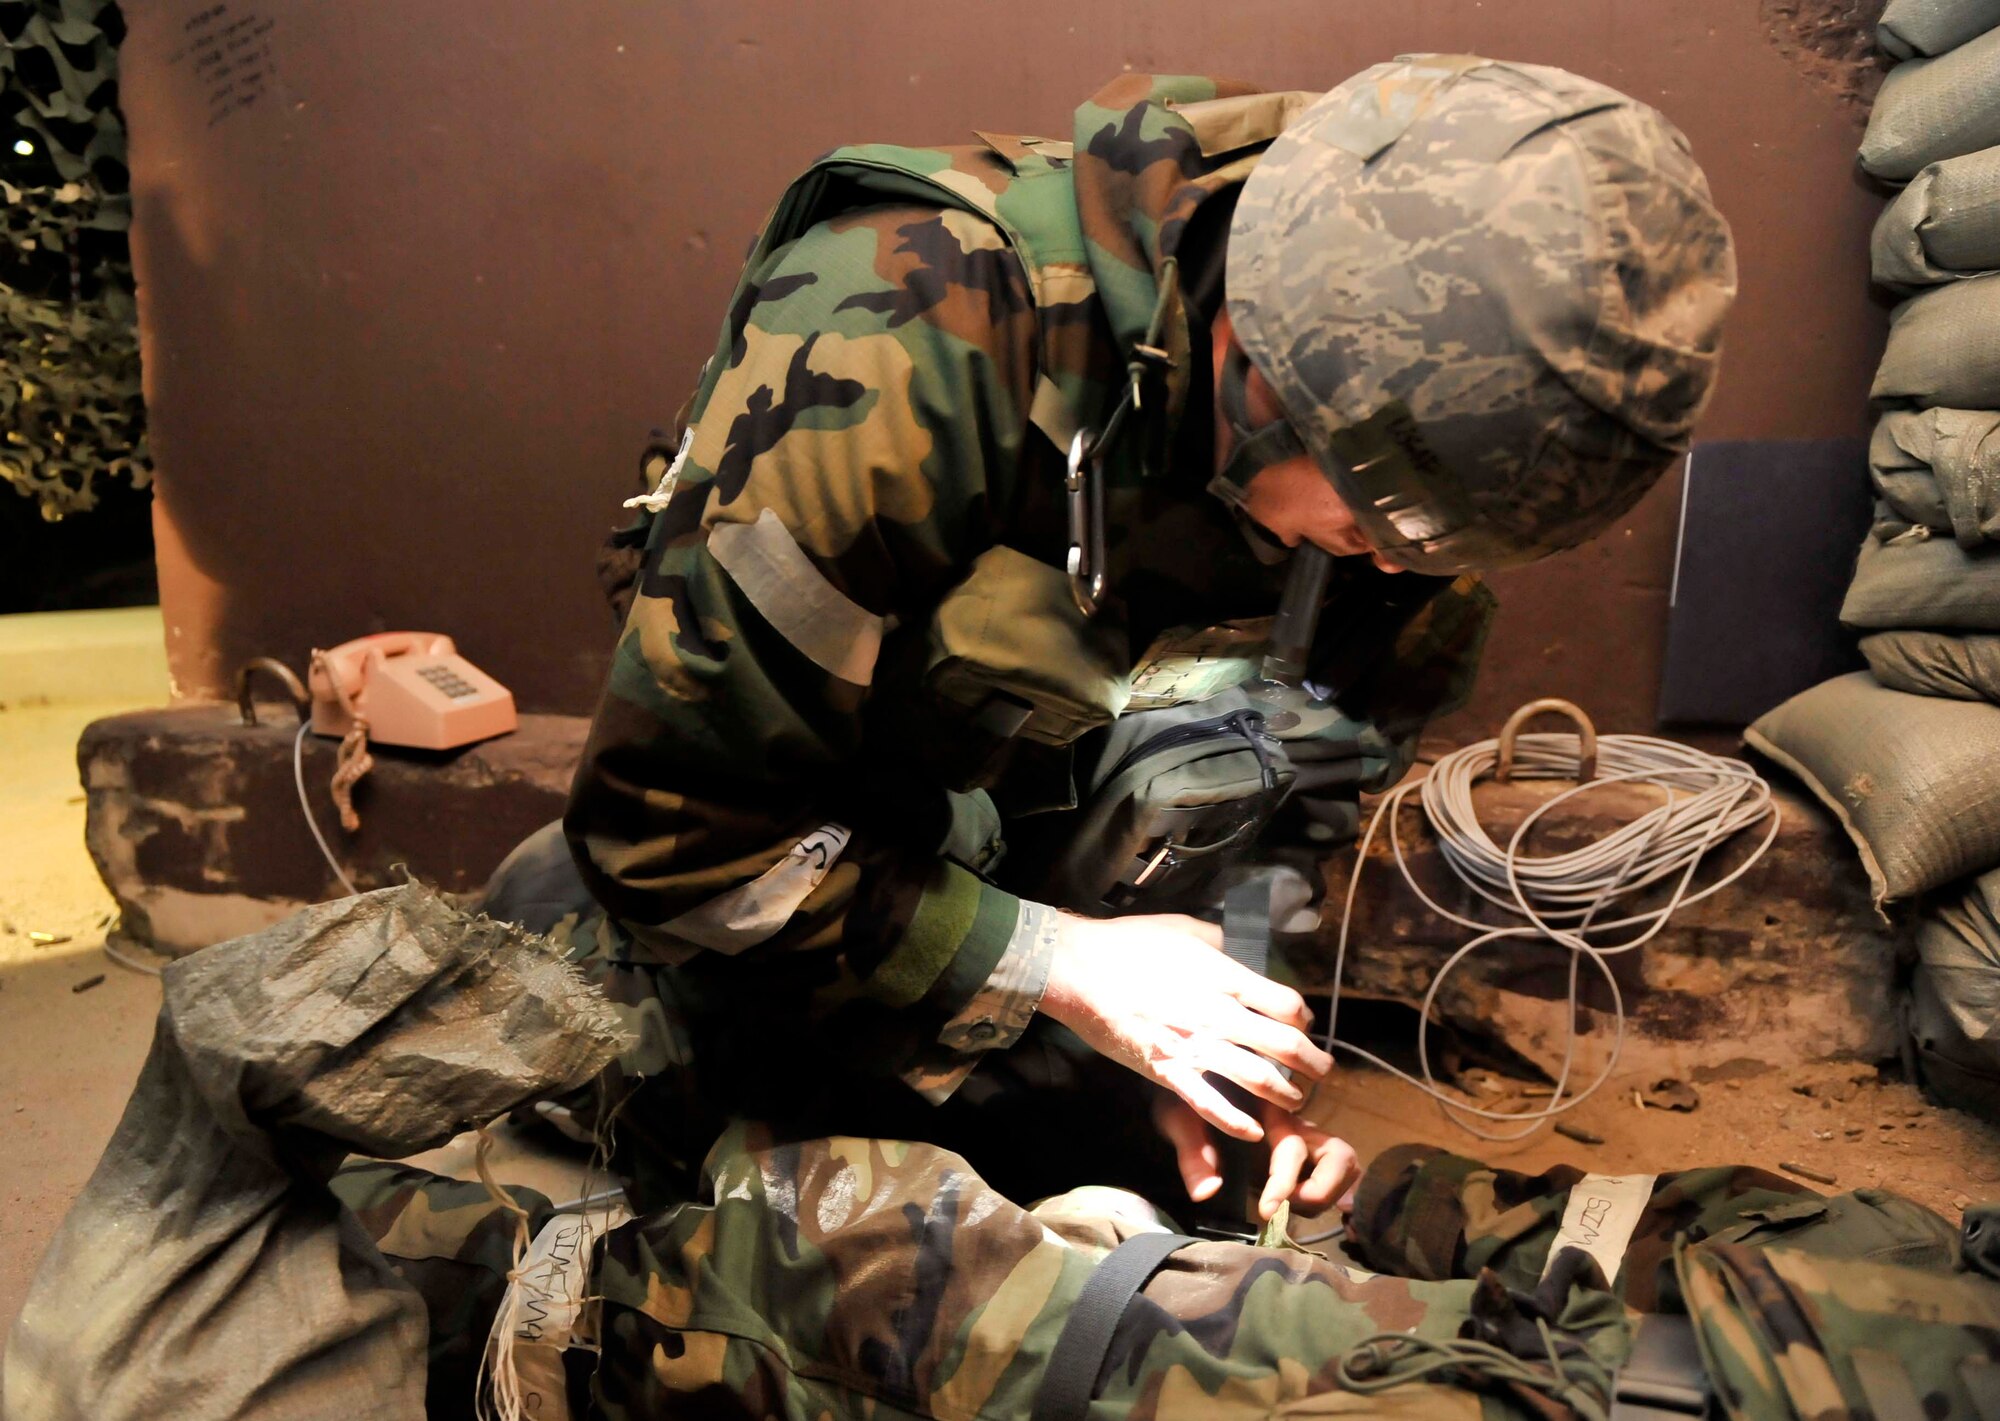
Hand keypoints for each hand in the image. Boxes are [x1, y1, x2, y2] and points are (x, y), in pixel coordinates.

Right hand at [1038, 910, 1332, 1140]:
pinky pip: (1209, 1102)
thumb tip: (1237, 949)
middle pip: (1283, 1044)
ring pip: (1256, 1077)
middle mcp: (1216, 1013)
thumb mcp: (1185, 929)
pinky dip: (1235, 1121)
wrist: (1078, 968)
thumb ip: (1220, 942)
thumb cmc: (1128, 943)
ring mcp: (1192, 1045)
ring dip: (1284, 1093)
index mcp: (1224, 976)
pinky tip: (1253, 1130)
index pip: (1287, 1004)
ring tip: (1295, 1100)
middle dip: (1311, 1063)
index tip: (1304, 1026)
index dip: (1303, 1019)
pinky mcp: (1166, 1070)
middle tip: (1322, 1072)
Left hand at [1153, 1092, 1359, 1221]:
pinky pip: (1334, 1172)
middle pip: (1341, 1156)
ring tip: (1289, 1205)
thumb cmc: (1180, 1096)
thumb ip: (1192, 1153)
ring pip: (1344, 1163)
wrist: (1181, 1080)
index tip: (1265, 1209)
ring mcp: (1304, 1135)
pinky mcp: (1305, 1151)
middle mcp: (1295, 1121)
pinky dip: (1326, 1193)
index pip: (1293, 1147)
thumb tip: (1207, 1193)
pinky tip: (1295, 1202)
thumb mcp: (1176, 1118)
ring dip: (1325, 1194)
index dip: (1284, 1182)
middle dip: (1319, 1192)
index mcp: (1269, 1108)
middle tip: (1285, 1208)